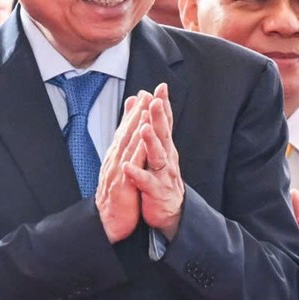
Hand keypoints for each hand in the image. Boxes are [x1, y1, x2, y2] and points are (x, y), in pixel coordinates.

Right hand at [96, 95, 147, 242]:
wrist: (106, 223)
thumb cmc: (115, 198)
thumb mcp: (118, 171)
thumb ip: (123, 153)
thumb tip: (126, 137)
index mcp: (116, 156)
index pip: (125, 130)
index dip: (134, 112)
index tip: (143, 94)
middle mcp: (115, 160)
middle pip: (127, 132)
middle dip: (137, 112)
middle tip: (146, 93)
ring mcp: (117, 171)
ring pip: (129, 144)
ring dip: (137, 126)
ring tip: (146, 109)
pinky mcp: (121, 184)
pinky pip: (132, 165)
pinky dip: (138, 151)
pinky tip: (146, 139)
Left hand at [129, 86, 184, 239]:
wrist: (170, 211)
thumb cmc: (161, 178)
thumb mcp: (159, 152)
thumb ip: (155, 128)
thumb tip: (150, 102)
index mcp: (165, 148)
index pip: (164, 123)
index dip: (164, 105)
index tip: (161, 88)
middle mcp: (167, 158)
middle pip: (163, 135)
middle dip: (159, 118)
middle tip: (155, 102)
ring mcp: (163, 175)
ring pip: (158, 156)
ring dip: (151, 142)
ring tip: (144, 129)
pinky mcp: (157, 192)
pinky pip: (147, 182)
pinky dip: (137, 175)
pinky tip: (128, 168)